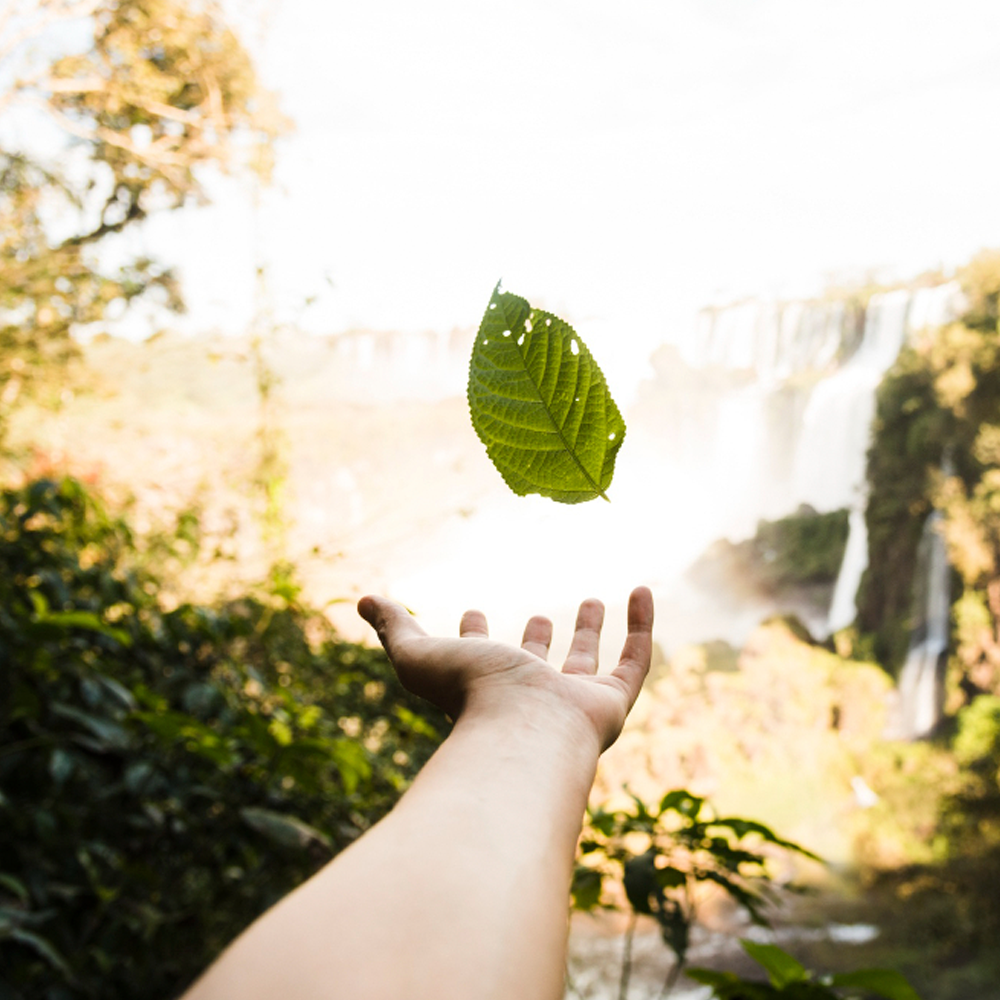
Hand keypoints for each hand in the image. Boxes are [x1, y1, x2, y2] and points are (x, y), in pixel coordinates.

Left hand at [357, 587, 652, 750]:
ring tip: (591, 598)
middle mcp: (528, 699)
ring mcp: (572, 704)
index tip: (472, 611)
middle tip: (541, 615)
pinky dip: (642, 625)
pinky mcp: (611, 704)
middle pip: (535, 668)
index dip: (473, 638)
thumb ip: (394, 628)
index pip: (478, 662)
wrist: (521, 731)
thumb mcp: (418, 654)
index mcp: (483, 689)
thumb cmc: (467, 695)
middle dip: (538, 641)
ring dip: (588, 633)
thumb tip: (364, 599)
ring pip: (584, 666)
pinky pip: (635, 660)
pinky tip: (642, 590)